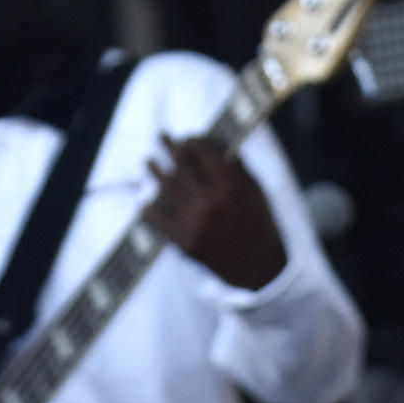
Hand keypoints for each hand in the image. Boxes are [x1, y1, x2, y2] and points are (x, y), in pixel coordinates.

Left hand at [144, 132, 286, 290]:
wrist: (259, 266)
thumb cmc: (259, 223)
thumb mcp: (256, 190)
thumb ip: (236, 166)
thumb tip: (215, 141)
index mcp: (230, 185)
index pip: (203, 153)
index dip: (192, 141)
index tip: (186, 138)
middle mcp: (210, 201)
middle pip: (182, 165)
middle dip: (169, 147)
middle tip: (161, 136)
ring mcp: (195, 221)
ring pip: (167, 188)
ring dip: (154, 171)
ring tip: (148, 161)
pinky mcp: (186, 241)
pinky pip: (160, 221)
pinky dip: (150, 211)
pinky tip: (144, 203)